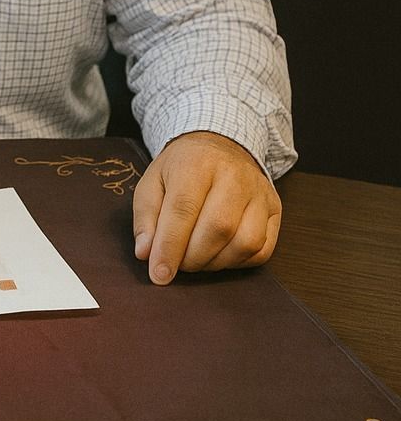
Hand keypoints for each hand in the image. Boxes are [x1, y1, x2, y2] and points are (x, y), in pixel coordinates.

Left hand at [132, 131, 280, 283]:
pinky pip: (263, 248)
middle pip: (218, 228)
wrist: (220, 146)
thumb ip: (146, 218)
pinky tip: (219, 254)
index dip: (170, 247)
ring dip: (216, 262)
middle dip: (193, 258)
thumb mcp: (152, 183)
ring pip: (245, 242)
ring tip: (197, 258)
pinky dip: (238, 262)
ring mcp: (259, 192)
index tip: (159, 274)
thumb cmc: (182, 169)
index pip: (183, 209)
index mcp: (197, 163)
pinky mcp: (274, 208)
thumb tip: (146, 253)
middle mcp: (234, 175)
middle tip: (178, 263)